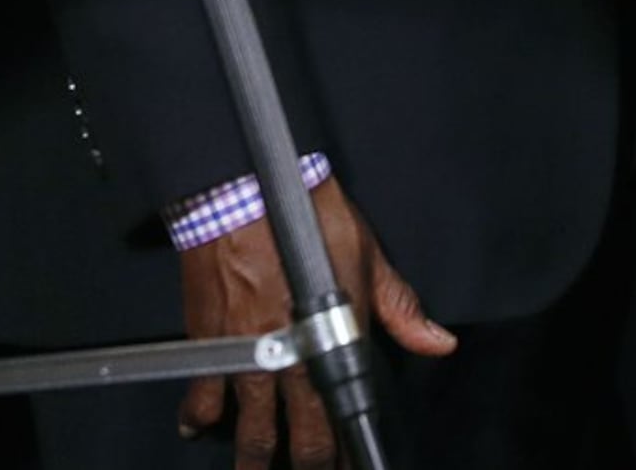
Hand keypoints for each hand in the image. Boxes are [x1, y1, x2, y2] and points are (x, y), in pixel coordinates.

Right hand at [177, 175, 456, 468]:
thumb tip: (439, 343)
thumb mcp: (366, 255)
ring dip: (254, 460)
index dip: (350, 448)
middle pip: (301, 436)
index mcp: (335, 339)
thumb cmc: (305, 213)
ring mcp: (247, 356)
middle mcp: (293, 358)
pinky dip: (197, 415)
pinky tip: (196, 427)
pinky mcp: (209, 342)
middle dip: (309, 465)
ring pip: (251, 428)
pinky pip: (202, 392)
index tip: (351, 464)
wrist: (242, 192)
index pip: (348, 411)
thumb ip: (399, 308)